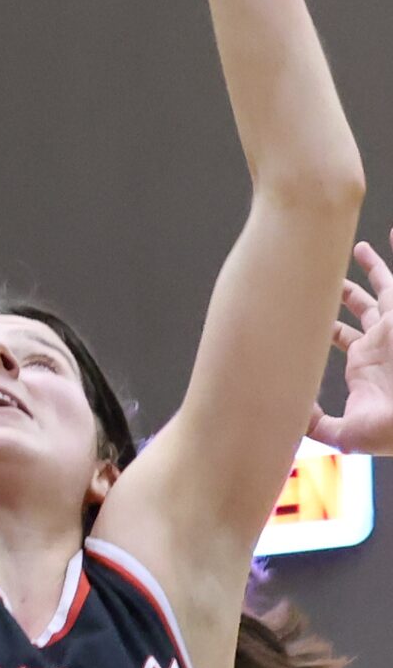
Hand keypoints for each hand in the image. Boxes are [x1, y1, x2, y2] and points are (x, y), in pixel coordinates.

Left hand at [310, 233, 392, 454]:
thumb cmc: (391, 431)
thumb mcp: (344, 432)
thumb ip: (314, 424)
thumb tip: (285, 414)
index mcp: (364, 364)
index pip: (339, 335)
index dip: (321, 323)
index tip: (297, 307)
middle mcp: (381, 342)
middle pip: (359, 307)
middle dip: (342, 289)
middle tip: (321, 270)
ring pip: (382, 289)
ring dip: (371, 268)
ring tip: (356, 248)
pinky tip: (391, 235)